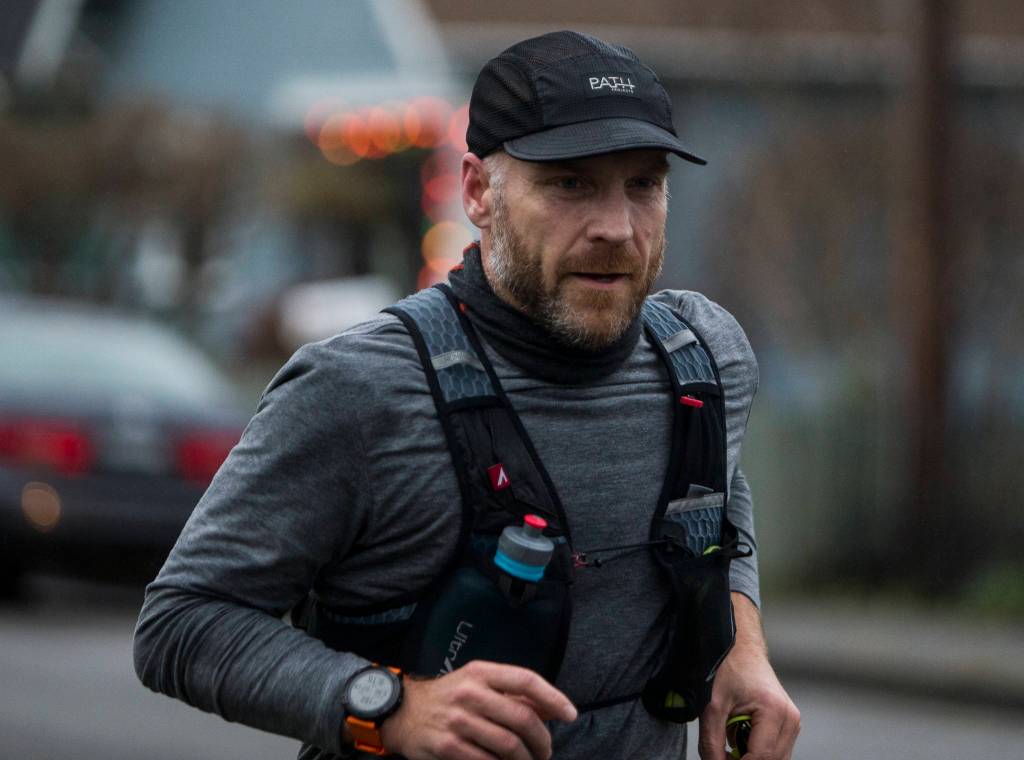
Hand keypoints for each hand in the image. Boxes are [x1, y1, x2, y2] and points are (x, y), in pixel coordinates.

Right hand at [379, 660, 576, 759]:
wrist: (402, 712)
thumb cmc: (448, 697)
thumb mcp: (478, 682)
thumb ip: (513, 692)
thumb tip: (551, 707)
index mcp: (481, 672)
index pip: (526, 680)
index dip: (553, 698)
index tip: (570, 714)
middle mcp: (470, 693)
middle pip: (522, 718)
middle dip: (542, 740)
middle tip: (546, 751)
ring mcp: (458, 721)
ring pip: (509, 745)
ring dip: (526, 759)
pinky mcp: (447, 747)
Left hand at [697, 593, 799, 759]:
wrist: (740, 646)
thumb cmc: (727, 668)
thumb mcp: (711, 706)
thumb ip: (712, 742)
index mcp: (775, 711)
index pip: (762, 758)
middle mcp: (790, 718)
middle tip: (721, 754)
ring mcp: (792, 721)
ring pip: (776, 758)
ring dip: (752, 757)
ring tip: (730, 739)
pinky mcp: (788, 722)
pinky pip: (776, 749)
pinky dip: (757, 751)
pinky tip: (739, 736)